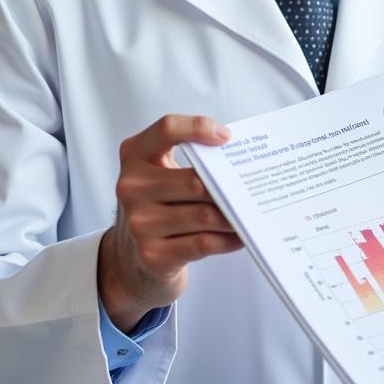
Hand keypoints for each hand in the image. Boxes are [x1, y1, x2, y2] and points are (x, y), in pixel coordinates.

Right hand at [98, 114, 243, 332]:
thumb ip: (191, 160)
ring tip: (251, 212)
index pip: (167, 128)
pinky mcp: (152, 255)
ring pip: (204, 215)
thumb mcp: (162, 173)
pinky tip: (240, 235)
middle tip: (252, 187)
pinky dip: (228, 239)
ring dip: (233, 215)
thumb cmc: (159, 202)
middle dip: (228, 186)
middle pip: (195, 181)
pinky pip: (203, 243)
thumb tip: (238, 160)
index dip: (199, 127)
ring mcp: (139, 223)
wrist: (130, 256)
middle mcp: (131, 187)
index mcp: (135, 155)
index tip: (227, 136)